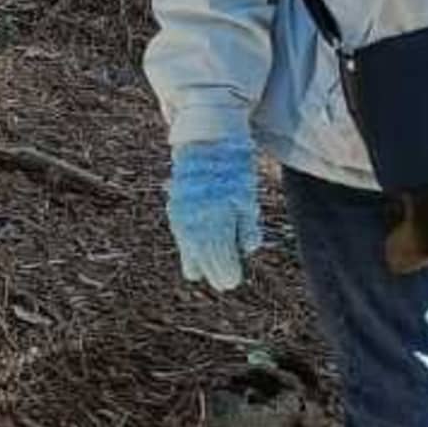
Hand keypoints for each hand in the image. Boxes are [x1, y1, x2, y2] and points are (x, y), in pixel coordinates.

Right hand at [166, 140, 263, 290]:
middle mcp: (200, 213)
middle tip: (225, 284)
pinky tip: (189, 258)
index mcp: (219, 211)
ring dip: (197, 261)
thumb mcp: (247, 193)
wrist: (208, 142)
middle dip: (214, 268)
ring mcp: (186, 209)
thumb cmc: (234, 167)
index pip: (221, 247)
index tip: (233, 282)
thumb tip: (250, 249)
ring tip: (200, 275)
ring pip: (190, 242)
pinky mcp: (178, 204)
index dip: (227, 266)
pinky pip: (181, 232)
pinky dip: (186, 247)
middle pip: (206, 248)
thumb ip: (248, 222)